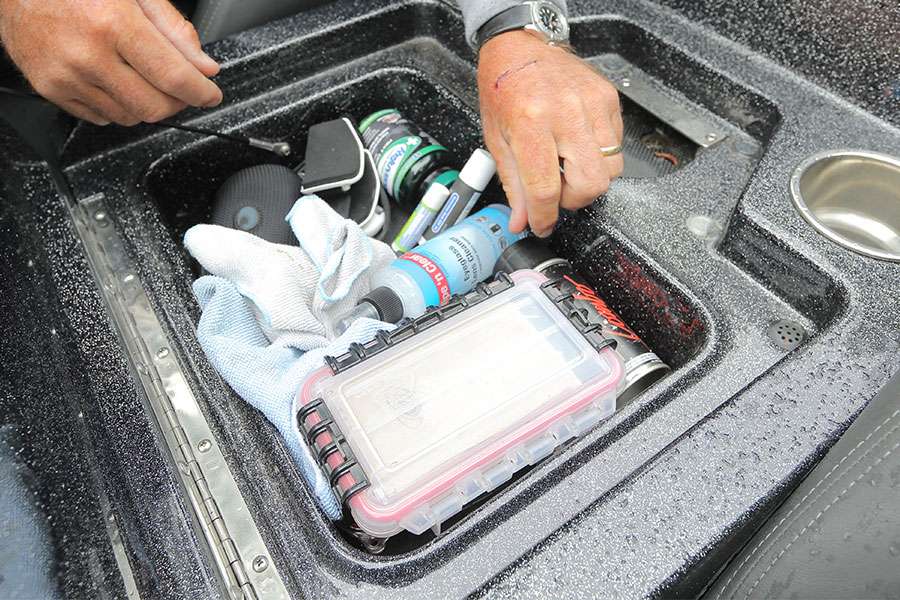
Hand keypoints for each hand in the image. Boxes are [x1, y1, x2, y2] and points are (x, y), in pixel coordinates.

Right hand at [0, 0, 221, 124]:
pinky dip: (118, 106)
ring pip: (130, 117)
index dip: (201, 92)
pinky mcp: (51, 89)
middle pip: (155, 106)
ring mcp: (67, 75)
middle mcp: (88, 53)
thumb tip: (203, 66)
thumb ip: (173, 29)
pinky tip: (114, 80)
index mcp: (113, 23)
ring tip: (143, 77)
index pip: (173, 76)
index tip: (211, 94)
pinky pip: (101, 118)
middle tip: (181, 88)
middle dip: (177, 102)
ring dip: (147, 104)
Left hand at [477, 30, 623, 235]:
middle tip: (556, 191)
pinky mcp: (608, 98)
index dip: (544, 217)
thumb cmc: (503, 87)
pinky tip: (576, 145)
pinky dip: (598, 156)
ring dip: (588, 179)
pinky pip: (616, 145)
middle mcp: (565, 112)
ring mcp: (592, 104)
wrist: (519, 47)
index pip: (546, 188)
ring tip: (566, 166)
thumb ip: (513, 184)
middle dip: (574, 200)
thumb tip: (523, 220)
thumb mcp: (497, 139)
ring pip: (611, 169)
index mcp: (531, 123)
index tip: (542, 225)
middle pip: (591, 184)